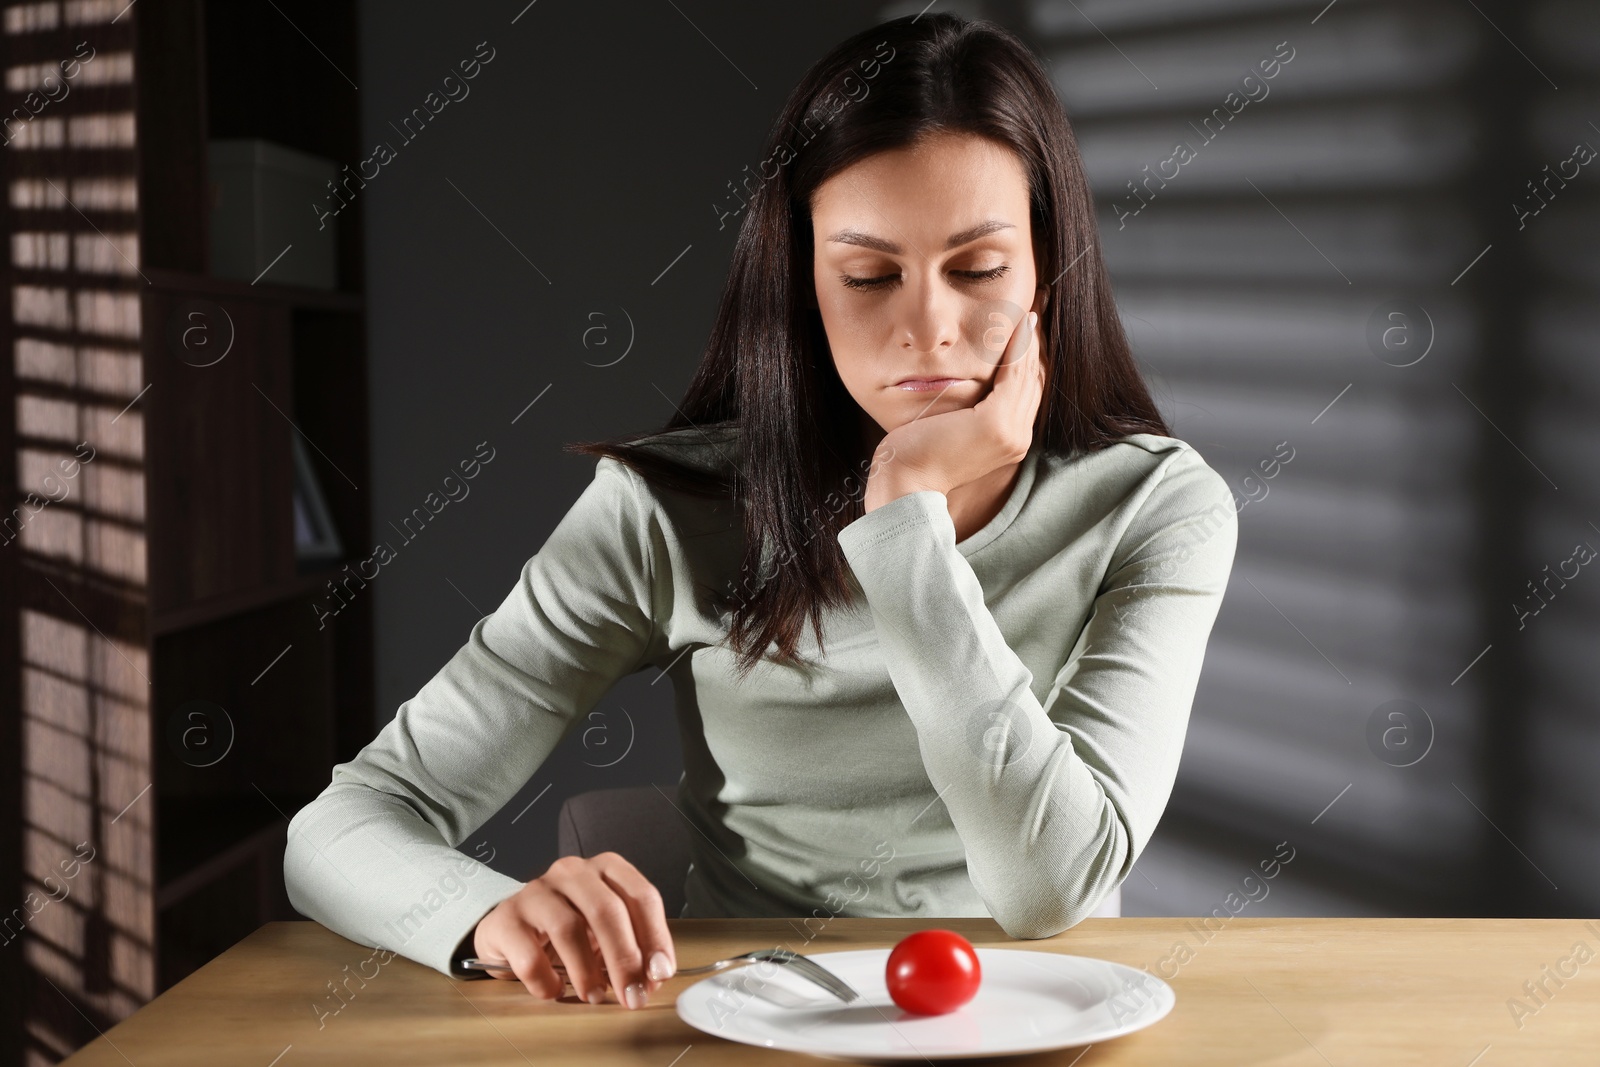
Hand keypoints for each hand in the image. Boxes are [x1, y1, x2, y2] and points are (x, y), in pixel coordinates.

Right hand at [471, 852, 675, 1008]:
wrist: (513, 928)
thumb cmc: (570, 928)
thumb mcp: (607, 931)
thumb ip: (634, 947)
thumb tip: (653, 977)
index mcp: (607, 868)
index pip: (642, 896)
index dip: (655, 937)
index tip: (659, 973)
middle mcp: (573, 872)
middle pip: (607, 910)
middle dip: (624, 959)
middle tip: (632, 996)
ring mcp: (537, 891)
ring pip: (569, 928)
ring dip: (587, 971)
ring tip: (594, 995)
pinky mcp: (507, 918)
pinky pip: (529, 954)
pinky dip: (545, 980)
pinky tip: (553, 990)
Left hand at [864, 285, 1048, 510]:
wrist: (905, 486)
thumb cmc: (915, 458)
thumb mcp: (946, 428)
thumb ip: (963, 411)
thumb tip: (959, 387)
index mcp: (1008, 441)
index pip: (1026, 392)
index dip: (1030, 359)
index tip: (1029, 329)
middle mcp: (1018, 438)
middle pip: (1035, 380)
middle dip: (1037, 344)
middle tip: (1039, 309)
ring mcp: (1011, 433)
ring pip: (1028, 374)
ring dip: (1031, 339)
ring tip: (1034, 308)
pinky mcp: (997, 423)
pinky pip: (1014, 374)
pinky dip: (1019, 347)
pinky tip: (1019, 323)